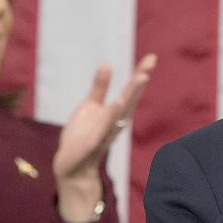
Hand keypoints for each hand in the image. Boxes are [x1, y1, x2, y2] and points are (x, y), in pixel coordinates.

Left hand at [53, 54, 156, 222]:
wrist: (70, 165)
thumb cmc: (82, 135)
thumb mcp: (90, 106)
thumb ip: (100, 87)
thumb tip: (108, 63)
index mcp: (115, 112)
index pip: (131, 91)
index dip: (140, 73)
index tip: (151, 57)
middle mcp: (115, 122)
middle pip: (130, 98)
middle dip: (139, 80)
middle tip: (151, 62)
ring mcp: (105, 132)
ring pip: (120, 112)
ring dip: (130, 95)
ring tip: (141, 77)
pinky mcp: (92, 143)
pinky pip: (104, 128)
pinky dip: (112, 116)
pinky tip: (118, 102)